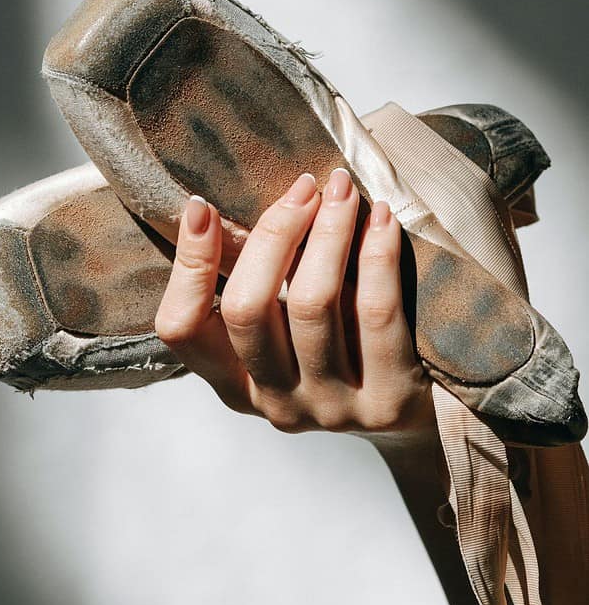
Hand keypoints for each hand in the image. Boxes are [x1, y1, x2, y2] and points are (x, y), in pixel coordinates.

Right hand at [154, 170, 434, 436]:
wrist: (422, 417)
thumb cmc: (343, 345)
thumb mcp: (287, 322)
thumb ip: (254, 278)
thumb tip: (214, 207)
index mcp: (234, 382)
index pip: (182, 327)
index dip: (187, 265)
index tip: (202, 207)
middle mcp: (273, 401)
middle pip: (247, 309)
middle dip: (273, 234)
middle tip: (303, 187)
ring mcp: (329, 408)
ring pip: (312, 304)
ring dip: (327, 233)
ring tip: (342, 189)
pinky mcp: (385, 402)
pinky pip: (374, 313)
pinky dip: (376, 255)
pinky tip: (382, 218)